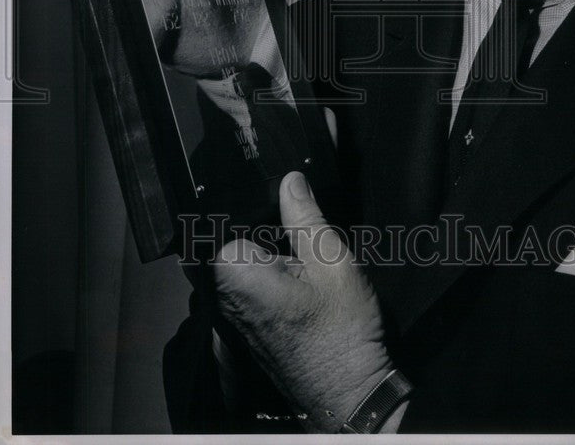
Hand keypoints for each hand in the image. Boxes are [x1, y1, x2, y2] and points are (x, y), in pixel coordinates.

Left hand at [213, 172, 392, 431]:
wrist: (350, 395)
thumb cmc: (342, 332)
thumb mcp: (331, 260)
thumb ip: (305, 216)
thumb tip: (290, 179)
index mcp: (235, 273)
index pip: (230, 218)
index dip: (261, 209)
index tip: (287, 211)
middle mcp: (224, 295)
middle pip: (239, 239)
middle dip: (270, 233)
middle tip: (306, 246)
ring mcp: (234, 315)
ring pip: (250, 262)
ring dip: (278, 256)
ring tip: (309, 267)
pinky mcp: (249, 327)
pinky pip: (256, 285)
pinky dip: (280, 278)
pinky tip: (307, 287)